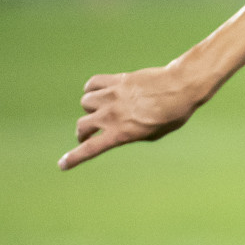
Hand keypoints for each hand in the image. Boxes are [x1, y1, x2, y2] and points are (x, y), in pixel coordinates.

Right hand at [60, 65, 207, 168]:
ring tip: (103, 109)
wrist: (182, 86)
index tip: (62, 164)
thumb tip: (116, 130)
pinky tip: (100, 92)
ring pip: (86, 102)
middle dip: (83, 133)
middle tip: (88, 134)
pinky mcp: (115, 80)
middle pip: (82, 126)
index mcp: (122, 133)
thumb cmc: (174, 114)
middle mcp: (112, 115)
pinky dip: (92, 88)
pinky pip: (92, 83)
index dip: (75, 158)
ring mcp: (112, 96)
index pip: (91, 149)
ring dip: (91, 108)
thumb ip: (131, 135)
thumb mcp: (154, 134)